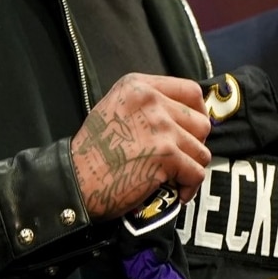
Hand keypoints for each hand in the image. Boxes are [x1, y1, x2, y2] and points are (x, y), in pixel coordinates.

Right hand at [70, 74, 212, 219]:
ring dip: (190, 168)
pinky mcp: (166, 156)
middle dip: (194, 144)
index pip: (190, 90)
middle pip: (201, 122)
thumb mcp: (113, 109)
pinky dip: (189, 187)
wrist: (75, 181)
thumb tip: (182, 116)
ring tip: (173, 177)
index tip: (193, 129)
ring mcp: (160, 128)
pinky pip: (197, 172)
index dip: (198, 112)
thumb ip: (145, 105)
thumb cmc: (93, 152)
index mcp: (138, 86)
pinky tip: (176, 191)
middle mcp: (151, 101)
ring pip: (202, 150)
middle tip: (180, 158)